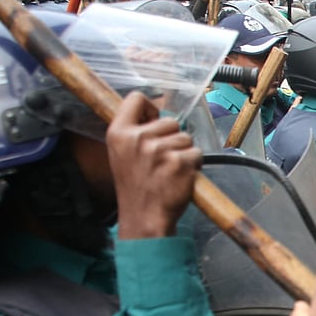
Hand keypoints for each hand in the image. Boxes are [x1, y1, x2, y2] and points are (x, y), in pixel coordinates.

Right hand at [108, 92, 202, 239]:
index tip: (153, 121)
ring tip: (169, 170)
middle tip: (161, 160)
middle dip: (172, 138)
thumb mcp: (122, 154)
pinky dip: (194, 164)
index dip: (150, 108)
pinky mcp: (181, 161)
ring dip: (184, 152)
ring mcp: (160, 150)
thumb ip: (135, 132)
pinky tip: (180, 177)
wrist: (144, 217)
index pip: (136, 98)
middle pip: (170, 120)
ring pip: (186, 138)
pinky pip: (197, 153)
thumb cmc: (136, 186)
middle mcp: (138, 138)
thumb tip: (155, 112)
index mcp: (118, 133)